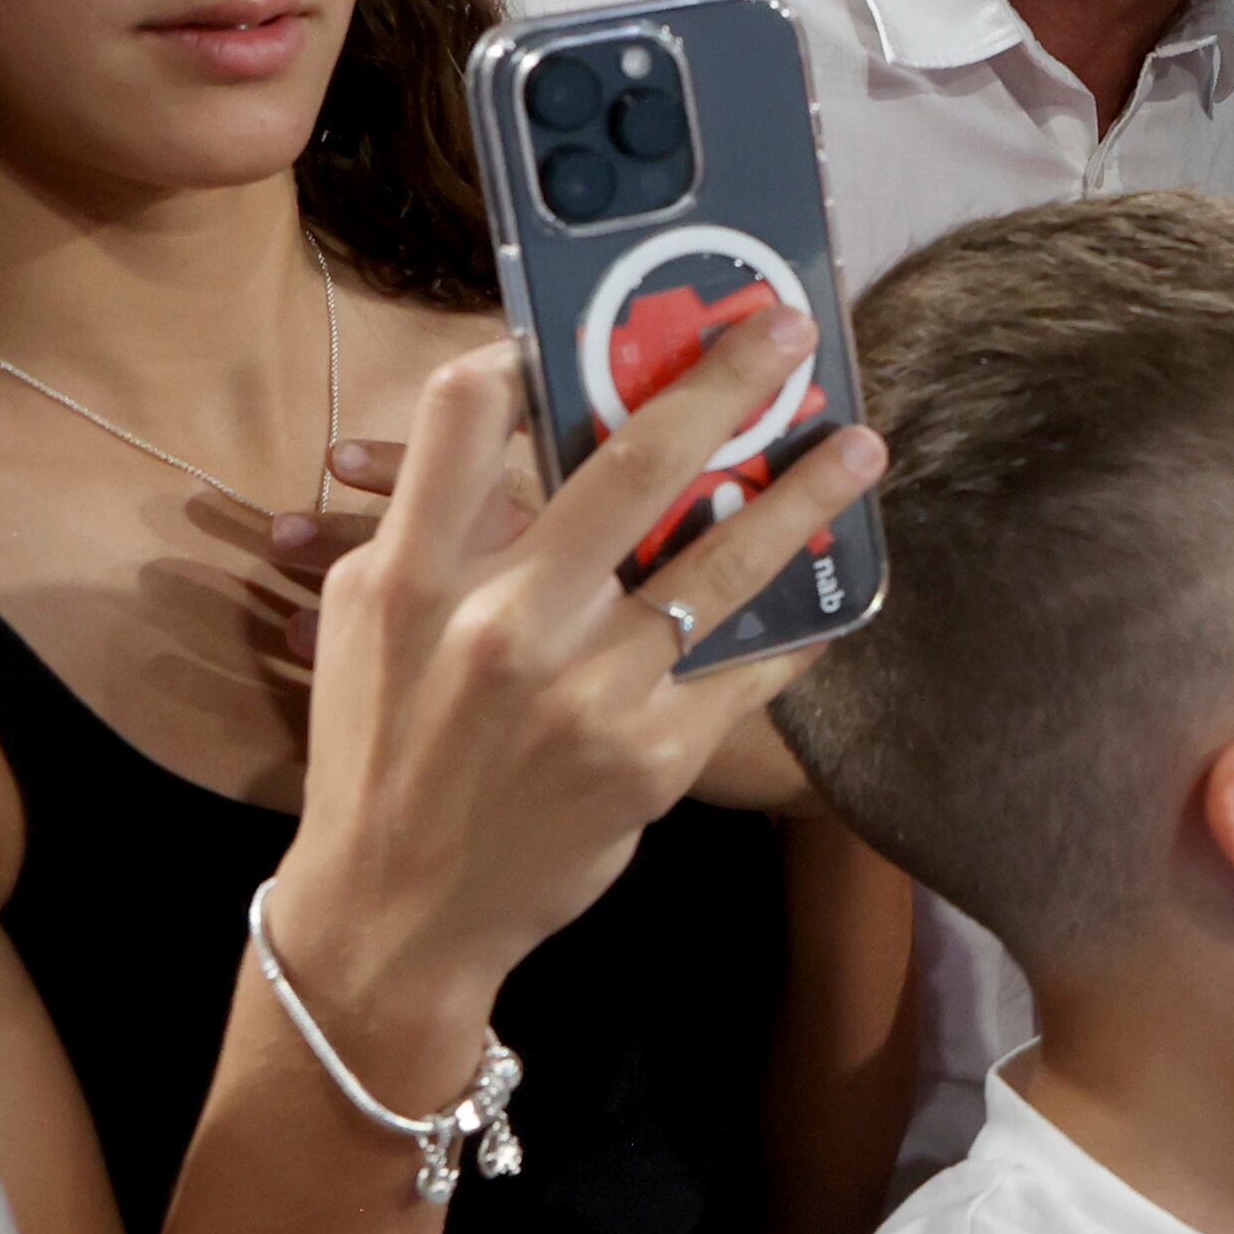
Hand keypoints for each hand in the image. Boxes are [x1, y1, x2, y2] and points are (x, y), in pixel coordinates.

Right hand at [273, 327, 881, 1080]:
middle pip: (631, 466)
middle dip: (721, 385)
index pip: (469, 417)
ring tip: (861, 447)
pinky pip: (747, 670)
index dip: (531, 353)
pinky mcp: (651, 757)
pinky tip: (842, 586)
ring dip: (802, 496)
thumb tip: (530, 433)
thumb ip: (438, 528)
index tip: (595, 324)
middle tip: (788, 332)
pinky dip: (800, 624)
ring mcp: (587, 693)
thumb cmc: (383, 746)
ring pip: (720, 565)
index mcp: (414, 576)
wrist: (400, 908)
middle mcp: (505, 624)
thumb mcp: (372, 624)